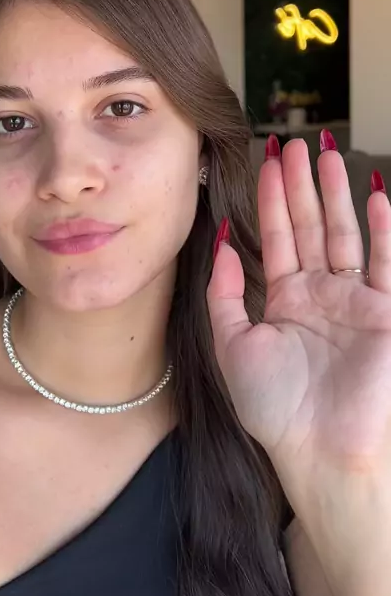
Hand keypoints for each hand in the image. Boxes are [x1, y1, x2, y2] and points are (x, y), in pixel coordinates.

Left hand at [207, 134, 390, 516]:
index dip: (272, 198)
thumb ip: (224, 294)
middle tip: (293, 144)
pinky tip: (374, 194)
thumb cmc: (275, 407)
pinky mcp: (386, 312)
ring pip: (345, 233)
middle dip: (301, 185)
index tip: (265, 160)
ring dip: (336, 194)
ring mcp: (355, 301)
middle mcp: (321, 295)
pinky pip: (385, 262)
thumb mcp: (233, 345)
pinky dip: (383, 228)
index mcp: (286, 302)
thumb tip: (222, 243)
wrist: (320, 451)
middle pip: (311, 226)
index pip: (279, 237)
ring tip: (327, 154)